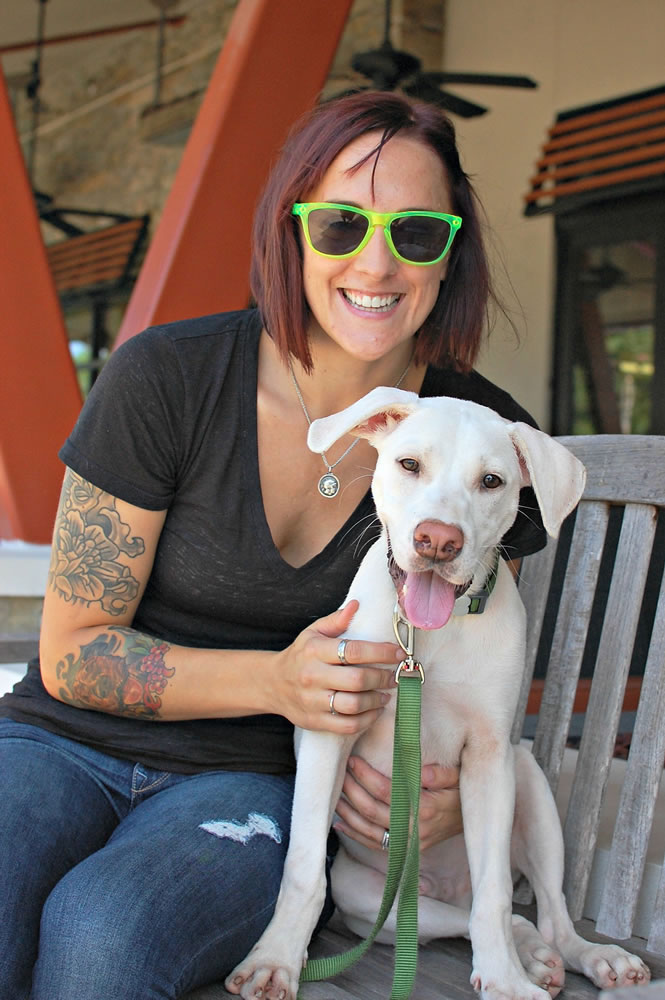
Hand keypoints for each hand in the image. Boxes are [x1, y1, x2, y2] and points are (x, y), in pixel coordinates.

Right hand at [271, 601, 399, 733]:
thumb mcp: (313, 632)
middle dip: (383, 678)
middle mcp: (313, 676)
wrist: (272, 683)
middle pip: (357, 680)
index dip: (382, 652)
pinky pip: (347, 725)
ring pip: (354, 705)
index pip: (354, 651)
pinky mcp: (315, 721)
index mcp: (315, 651)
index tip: (399, 653)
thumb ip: (336, 620)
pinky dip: (367, 719)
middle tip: (395, 676)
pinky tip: (374, 710)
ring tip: (386, 694)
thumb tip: (357, 605)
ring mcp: (313, 701)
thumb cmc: (300, 655)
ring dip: (377, 700)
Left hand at [334, 756, 461, 851]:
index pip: (386, 791)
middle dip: (352, 791)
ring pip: (368, 831)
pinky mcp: (405, 851)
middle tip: (339, 773)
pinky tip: (340, 823)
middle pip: (372, 811)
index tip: (353, 761)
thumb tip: (422, 770)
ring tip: (335, 795)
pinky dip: (355, 835)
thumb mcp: (457, 777)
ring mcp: (409, 844)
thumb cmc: (461, 792)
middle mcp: (414, 829)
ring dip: (348, 813)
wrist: (472, 821)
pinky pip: (374, 845)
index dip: (366, 776)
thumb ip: (440, 774)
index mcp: (425, 808)